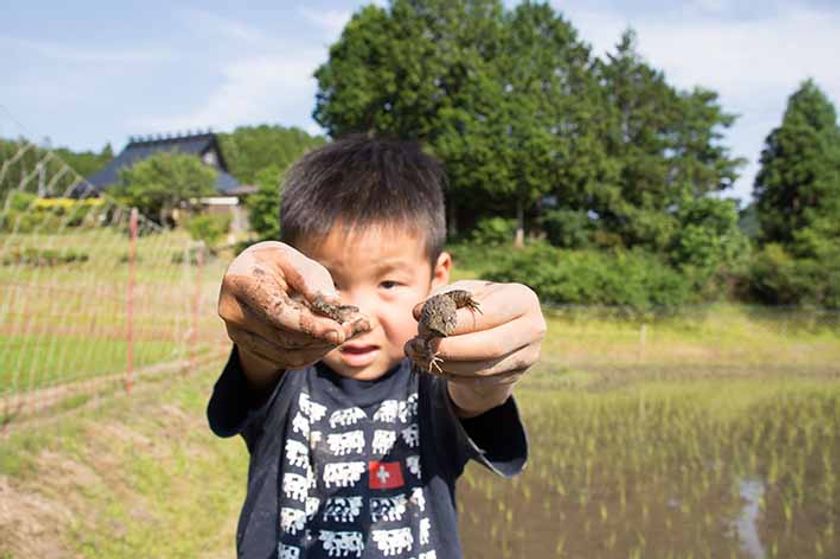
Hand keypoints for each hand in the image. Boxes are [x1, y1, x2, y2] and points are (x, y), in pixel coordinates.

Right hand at [218, 241, 369, 386]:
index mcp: (241, 282)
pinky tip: (330, 339)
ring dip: (322, 347)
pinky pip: (285, 361)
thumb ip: (310, 278)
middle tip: (356, 328)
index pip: (278, 312)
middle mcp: (232, 312)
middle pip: (284, 337)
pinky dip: (312, 353)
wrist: (251, 275)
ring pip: (287, 354)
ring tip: (349, 331)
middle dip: (323, 336)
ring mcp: (238, 333)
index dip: (310, 325)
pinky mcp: (249, 347)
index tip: (341, 330)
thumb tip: (331, 302)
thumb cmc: (277, 263)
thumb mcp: (293, 258)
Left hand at [405, 280, 545, 389]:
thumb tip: (419, 312)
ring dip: (447, 363)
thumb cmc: (477, 304)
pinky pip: (478, 380)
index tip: (426, 324)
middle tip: (423, 344)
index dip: (456, 322)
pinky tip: (431, 363)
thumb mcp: (462, 293)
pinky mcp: (513, 376)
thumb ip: (441, 298)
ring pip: (483, 368)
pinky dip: (450, 373)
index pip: (490, 314)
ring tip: (420, 353)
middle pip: (491, 346)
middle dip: (452, 348)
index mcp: (523, 299)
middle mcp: (533, 328)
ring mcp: (527, 356)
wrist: (496, 329)